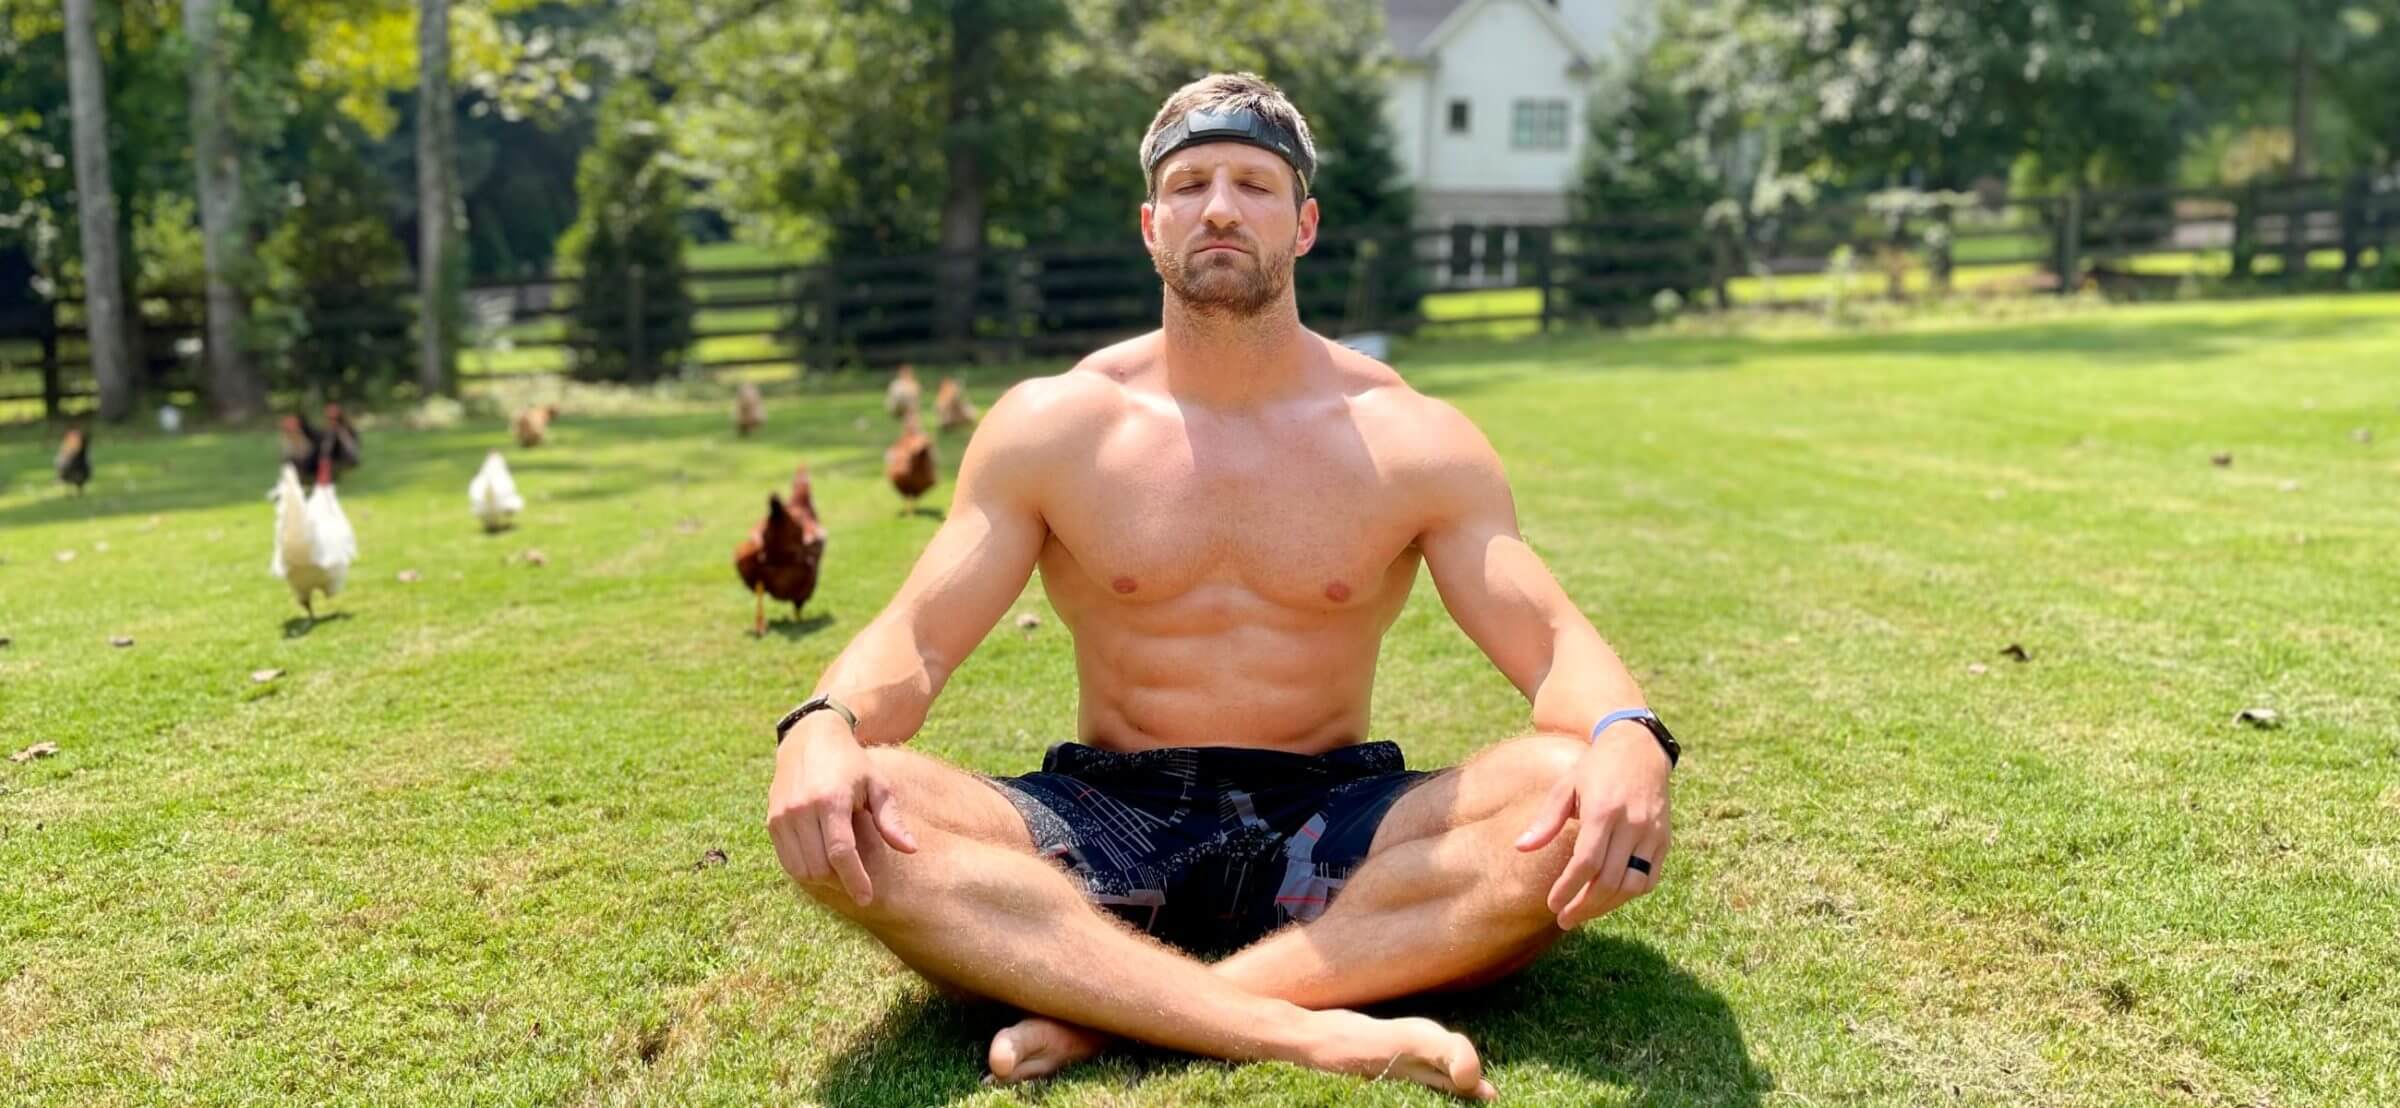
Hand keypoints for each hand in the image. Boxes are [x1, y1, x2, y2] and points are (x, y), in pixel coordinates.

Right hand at [765, 722, 916, 905]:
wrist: (810, 738)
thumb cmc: (851, 764)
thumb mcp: (878, 784)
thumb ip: (890, 819)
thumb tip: (911, 850)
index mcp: (830, 799)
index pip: (840, 852)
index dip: (854, 880)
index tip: (866, 898)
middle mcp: (801, 808)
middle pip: (819, 866)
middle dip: (840, 881)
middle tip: (858, 879)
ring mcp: (782, 815)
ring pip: (801, 869)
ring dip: (822, 879)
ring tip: (841, 871)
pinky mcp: (772, 821)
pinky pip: (787, 861)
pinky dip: (805, 870)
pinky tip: (823, 863)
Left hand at [1513, 725, 1671, 928]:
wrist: (1639, 748)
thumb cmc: (1595, 769)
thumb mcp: (1565, 787)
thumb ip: (1546, 820)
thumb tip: (1520, 848)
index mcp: (1604, 810)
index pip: (1586, 862)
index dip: (1568, 888)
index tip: (1553, 905)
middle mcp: (1632, 823)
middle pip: (1609, 879)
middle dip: (1585, 906)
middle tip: (1564, 919)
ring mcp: (1652, 833)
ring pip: (1632, 885)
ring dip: (1607, 905)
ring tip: (1584, 911)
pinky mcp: (1664, 839)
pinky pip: (1650, 878)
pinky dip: (1629, 894)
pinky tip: (1608, 898)